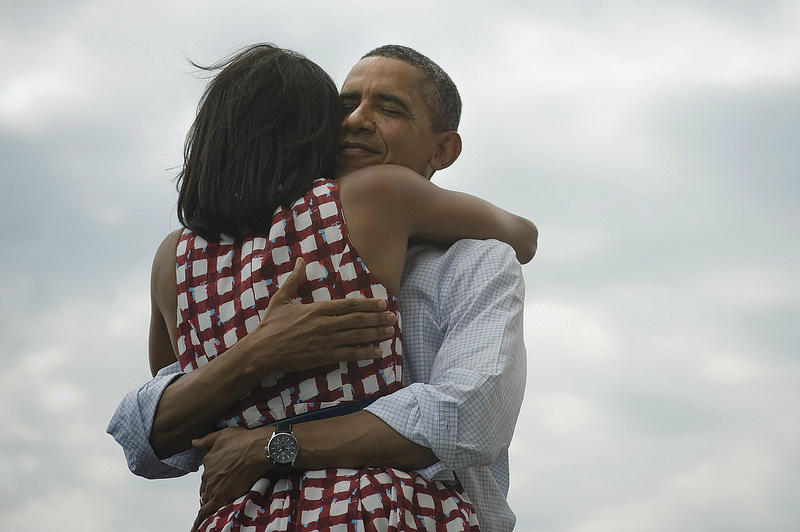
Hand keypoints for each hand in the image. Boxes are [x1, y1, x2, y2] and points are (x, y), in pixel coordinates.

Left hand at [190, 426, 272, 531]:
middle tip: (221, 491)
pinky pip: (205, 513)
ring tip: (214, 506)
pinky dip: (199, 521)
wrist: (259, 449)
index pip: (206, 474)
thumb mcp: (223, 434)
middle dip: (211, 490)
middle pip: (206, 487)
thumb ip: (206, 440)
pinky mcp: (220, 497)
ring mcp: (213, 486)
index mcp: (208, 460)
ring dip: (209, 502)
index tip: (218, 480)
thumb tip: (193, 442)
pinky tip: (196, 528)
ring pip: (206, 498)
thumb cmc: (245, 440)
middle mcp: (208, 474)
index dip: (212, 478)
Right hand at [244, 257, 397, 374]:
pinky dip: (365, 352)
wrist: (262, 351)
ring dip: (375, 333)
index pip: (348, 304)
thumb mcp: (281, 299)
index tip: (382, 303)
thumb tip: (300, 260)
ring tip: (390, 331)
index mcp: (317, 308)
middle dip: (377, 318)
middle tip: (393, 317)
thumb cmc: (271, 325)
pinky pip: (349, 354)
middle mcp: (324, 324)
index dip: (368, 304)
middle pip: (357, 319)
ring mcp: (325, 341)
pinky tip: (377, 352)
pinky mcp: (323, 357)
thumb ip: (294, 280)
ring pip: (357, 336)